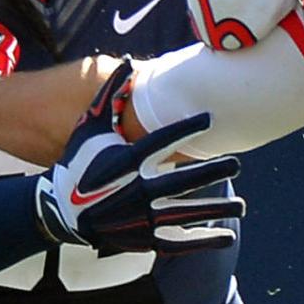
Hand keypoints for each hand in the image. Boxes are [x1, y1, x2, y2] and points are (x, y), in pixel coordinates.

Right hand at [34, 61, 244, 254]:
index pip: (161, 142)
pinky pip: (178, 241)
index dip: (186, 129)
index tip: (210, 119)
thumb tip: (130, 63)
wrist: (62, 208)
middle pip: (181, 180)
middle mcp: (135, 189)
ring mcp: (140, 216)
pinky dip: (202, 240)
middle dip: (210, 172)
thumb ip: (111, 96)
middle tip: (237, 164)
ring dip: (215, 209)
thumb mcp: (90, 126)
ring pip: (184, 213)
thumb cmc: (80, 161)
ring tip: (241, 205)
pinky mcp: (143, 238)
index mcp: (125, 160)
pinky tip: (226, 236)